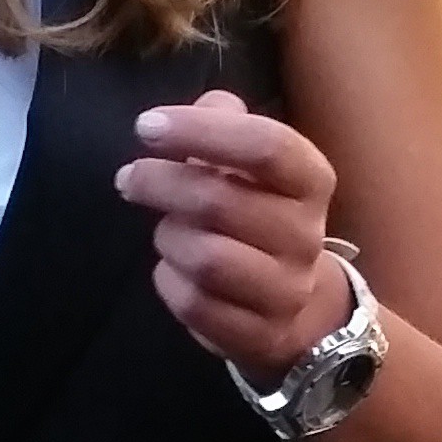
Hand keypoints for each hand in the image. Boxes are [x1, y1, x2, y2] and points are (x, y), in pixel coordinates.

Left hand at [114, 87, 350, 380]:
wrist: (296, 303)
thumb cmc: (259, 214)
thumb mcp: (251, 163)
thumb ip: (227, 124)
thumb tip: (207, 106)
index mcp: (311, 181)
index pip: (266, 146)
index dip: (200, 131)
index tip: (147, 126)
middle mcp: (307, 236)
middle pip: (221, 202)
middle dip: (161, 184)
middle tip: (130, 178)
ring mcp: (286, 290)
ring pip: (207, 258)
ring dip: (168, 237)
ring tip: (165, 229)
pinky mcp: (260, 335)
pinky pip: (195, 304)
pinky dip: (169, 280)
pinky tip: (172, 269)